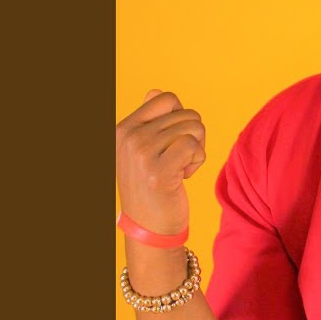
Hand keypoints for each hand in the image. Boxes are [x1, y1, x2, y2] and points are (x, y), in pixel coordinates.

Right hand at [115, 89, 206, 234]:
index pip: (166, 98)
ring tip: (179, 168)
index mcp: (122, 129)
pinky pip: (195, 145)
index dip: (181, 118)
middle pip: (186, 114)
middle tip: (177, 160)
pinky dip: (198, 160)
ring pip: (194, 128)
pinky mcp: (158, 170)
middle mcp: (128, 137)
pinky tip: (184, 176)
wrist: (150, 228)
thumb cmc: (154, 186)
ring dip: (196, 150)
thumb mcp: (144, 150)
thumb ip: (150, 119)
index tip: (172, 141)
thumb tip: (155, 91)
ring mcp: (141, 153)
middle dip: (192, 137)